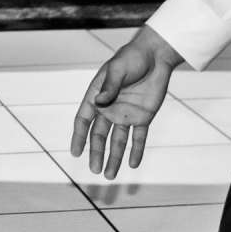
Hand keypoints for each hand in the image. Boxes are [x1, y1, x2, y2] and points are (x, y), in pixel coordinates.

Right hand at [70, 26, 180, 178]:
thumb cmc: (131, 58)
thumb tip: (99, 103)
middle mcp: (110, 108)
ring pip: (118, 141)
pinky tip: (133, 164)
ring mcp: (126, 114)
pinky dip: (136, 150)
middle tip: (95, 170)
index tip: (76, 153)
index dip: (79, 137)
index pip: (84, 120)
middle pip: (99, 136)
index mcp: (97, 96)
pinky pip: (138, 137)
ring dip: (114, 157)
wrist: (155, 56)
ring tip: (110, 175)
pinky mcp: (143, 117)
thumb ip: (110, 88)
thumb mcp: (118, 71)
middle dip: (97, 153)